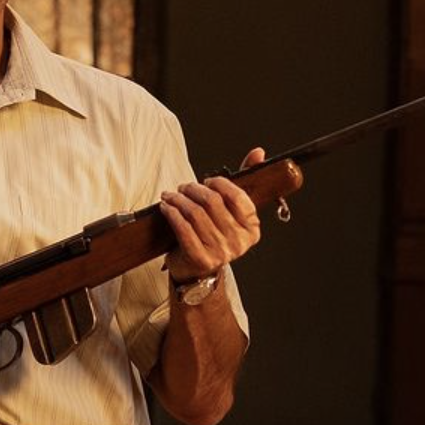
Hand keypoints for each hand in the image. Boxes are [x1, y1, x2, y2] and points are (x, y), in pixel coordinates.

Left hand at [159, 147, 265, 283]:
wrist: (197, 271)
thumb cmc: (214, 236)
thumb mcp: (231, 211)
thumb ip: (243, 181)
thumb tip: (258, 152)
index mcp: (252, 228)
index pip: (238, 196)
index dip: (219, 184)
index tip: (206, 182)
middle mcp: (239, 241)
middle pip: (213, 203)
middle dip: (194, 189)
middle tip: (183, 187)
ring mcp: (220, 252)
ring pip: (195, 213)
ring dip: (178, 200)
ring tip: (170, 195)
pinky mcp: (200, 258)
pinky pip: (183, 228)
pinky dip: (171, 214)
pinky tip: (165, 207)